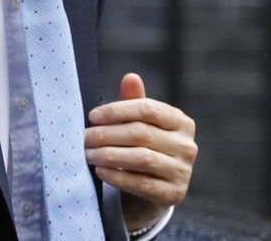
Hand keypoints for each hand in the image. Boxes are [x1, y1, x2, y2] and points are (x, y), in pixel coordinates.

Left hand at [85, 73, 196, 229]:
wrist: (153, 190)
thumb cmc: (143, 149)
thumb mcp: (140, 125)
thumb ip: (134, 102)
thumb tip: (130, 76)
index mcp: (181, 122)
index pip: (148, 109)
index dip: (117, 110)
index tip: (92, 116)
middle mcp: (187, 145)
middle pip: (141, 133)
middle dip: (107, 134)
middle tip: (83, 138)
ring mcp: (183, 171)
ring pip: (141, 158)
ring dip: (109, 155)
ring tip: (87, 153)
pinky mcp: (174, 194)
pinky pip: (141, 183)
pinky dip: (117, 176)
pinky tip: (100, 171)